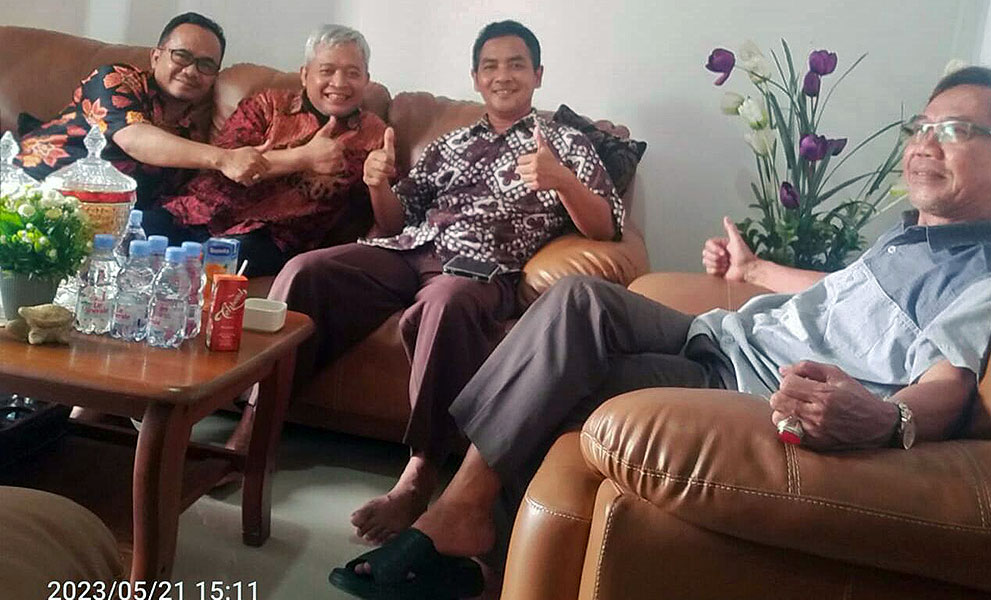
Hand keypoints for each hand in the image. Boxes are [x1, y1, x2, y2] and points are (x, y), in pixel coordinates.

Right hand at [218, 140, 271, 185]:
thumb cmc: (238, 154)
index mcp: (257, 155)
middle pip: (263, 173)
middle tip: (249, 170)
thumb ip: (263, 148)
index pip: (268, 166)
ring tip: (244, 172)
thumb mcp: (251, 149)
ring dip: (251, 178)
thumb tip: (271, 142)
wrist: (224, 158)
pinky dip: (245, 181)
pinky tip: (240, 175)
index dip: (262, 168)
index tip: (256, 166)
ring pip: (256, 179)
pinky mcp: (242, 176)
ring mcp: (248, 169)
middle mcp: (254, 162)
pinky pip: (249, 183)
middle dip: (257, 174)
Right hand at [304, 116, 358, 174]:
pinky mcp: (333, 170)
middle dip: (336, 153)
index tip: (330, 147)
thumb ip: (329, 125)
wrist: (304, 157)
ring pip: (341, 162)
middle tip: (325, 153)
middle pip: (342, 154)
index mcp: (337, 145)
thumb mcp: (321, 134)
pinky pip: (338, 169)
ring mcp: (335, 162)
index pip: (343, 145)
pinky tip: (326, 164)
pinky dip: (334, 167)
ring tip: (325, 159)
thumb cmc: (312, 145)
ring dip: (335, 160)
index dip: (337, 146)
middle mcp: (338, 154)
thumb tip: (334, 117)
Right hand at [363, 127, 395, 188]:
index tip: (390, 162)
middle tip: (389, 170)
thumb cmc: (383, 163)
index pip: (387, 158)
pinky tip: (379, 179)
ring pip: (381, 175)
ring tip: (385, 174)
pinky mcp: (366, 179)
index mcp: (374, 154)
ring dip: (386, 176)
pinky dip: (380, 182)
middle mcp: (368, 161)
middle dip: (390, 170)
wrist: (376, 176)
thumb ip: (389, 141)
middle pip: (384, 167)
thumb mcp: (388, 152)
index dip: (391, 162)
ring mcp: (366, 170)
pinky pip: (376, 182)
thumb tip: (390, 128)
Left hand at [515, 123, 572, 190]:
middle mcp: (534, 167)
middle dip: (524, 169)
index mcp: (535, 158)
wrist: (561, 177)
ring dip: (527, 176)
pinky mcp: (536, 185)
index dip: (524, 161)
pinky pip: (527, 184)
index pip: (520, 160)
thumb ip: (539, 139)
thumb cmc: (552, 163)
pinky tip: (537, 179)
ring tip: (535, 173)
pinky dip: (530, 183)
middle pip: (519, 169)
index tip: (530, 162)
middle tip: (532, 168)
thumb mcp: (545, 150)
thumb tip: (536, 128)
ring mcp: (535, 177)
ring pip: (522, 177)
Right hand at [702, 217, 756, 280]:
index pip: (708, 244)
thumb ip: (731, 228)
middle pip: (705, 253)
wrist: (748, 270)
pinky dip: (716, 271)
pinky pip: (708, 270)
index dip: (714, 249)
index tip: (724, 252)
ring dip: (717, 264)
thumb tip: (726, 218)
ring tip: (727, 265)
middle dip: (716, 258)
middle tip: (727, 259)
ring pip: (706, 262)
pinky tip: (724, 270)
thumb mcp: (737, 240)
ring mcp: (716, 262)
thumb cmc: (745, 256)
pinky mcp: (716, 271)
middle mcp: (718, 253)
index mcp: (721, 245)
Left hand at [768, 361, 898, 449]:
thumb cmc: (857, 397)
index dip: (788, 380)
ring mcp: (814, 431)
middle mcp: (817, 414)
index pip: (786, 385)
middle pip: (778, 401)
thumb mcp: (837, 375)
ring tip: (796, 408)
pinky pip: (787, 433)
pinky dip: (789, 425)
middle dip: (782, 394)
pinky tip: (800, 420)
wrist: (878, 426)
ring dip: (783, 411)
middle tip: (794, 395)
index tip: (797, 382)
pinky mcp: (814, 444)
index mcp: (824, 395)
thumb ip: (808, 368)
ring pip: (778, 418)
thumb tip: (782, 370)